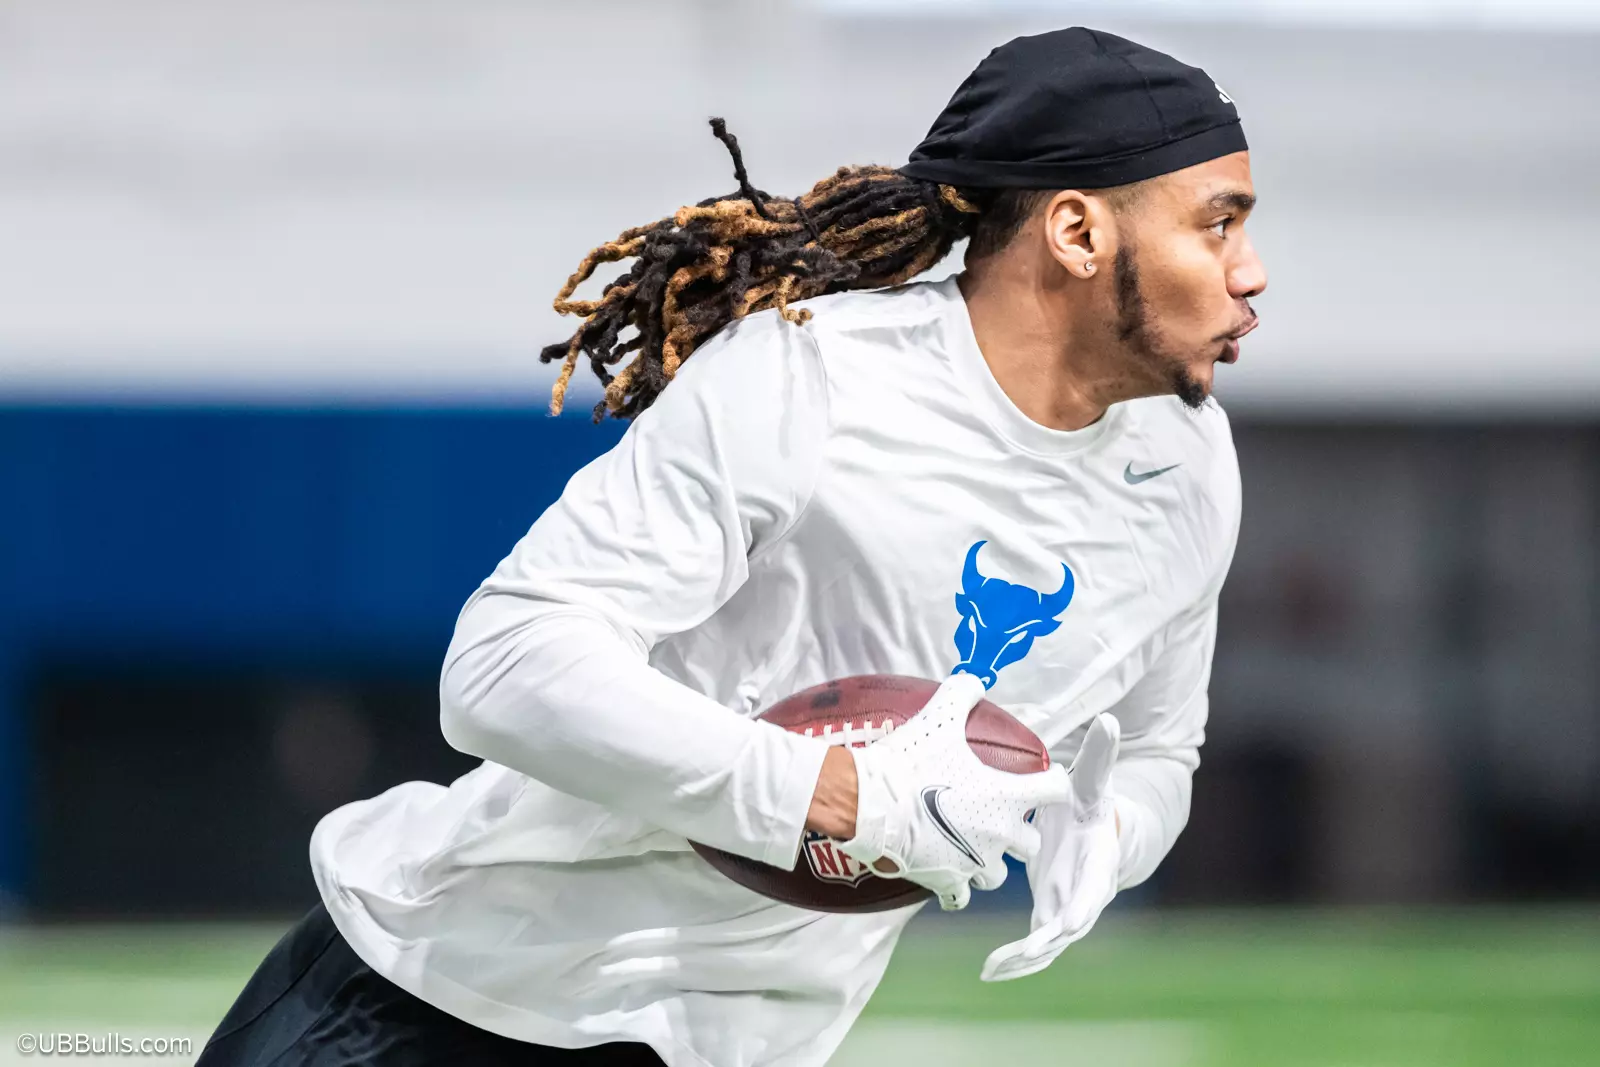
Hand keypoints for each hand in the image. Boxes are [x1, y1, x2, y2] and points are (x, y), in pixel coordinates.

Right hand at [838, 673, 1071, 911]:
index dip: (1053, 782)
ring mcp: (974, 865)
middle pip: (1031, 843)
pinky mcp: (947, 883)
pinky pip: (961, 897)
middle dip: (1021, 830)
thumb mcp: (939, 716)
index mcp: (1008, 797)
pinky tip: (948, 873)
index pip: (1056, 791)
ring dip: (992, 862)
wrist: (868, 802)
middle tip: (1003, 815)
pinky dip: (958, 888)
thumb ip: (964, 693)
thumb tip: (975, 680)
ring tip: (976, 847)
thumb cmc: (909, 760)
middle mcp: (1000, 836)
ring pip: (999, 875)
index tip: (1045, 778)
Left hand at [980, 711, 1120, 980]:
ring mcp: (1067, 907)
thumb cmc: (1090, 801)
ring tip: (995, 968)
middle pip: (1072, 924)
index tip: (1070, 922)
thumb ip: (1099, 755)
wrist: (1091, 827)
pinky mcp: (1048, 913)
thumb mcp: (1093, 779)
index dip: (1084, 904)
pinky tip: (989, 971)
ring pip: (1050, 943)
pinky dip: (1015, 959)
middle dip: (1050, 941)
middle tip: (1026, 952)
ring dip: (1026, 959)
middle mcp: (1086, 891)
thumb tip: (1107, 720)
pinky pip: (1033, 945)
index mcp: (1098, 860)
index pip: (1095, 886)